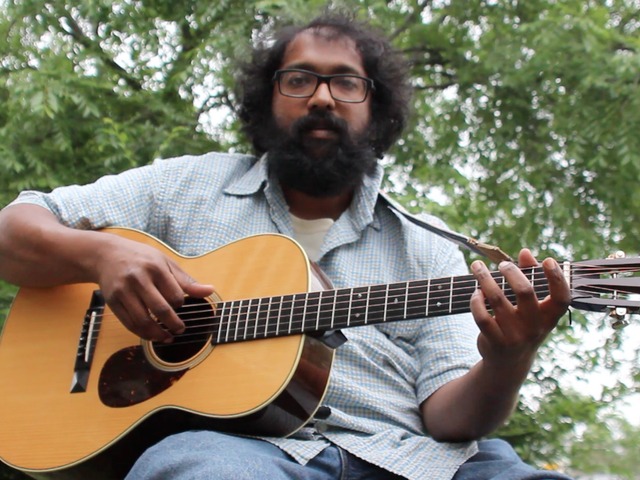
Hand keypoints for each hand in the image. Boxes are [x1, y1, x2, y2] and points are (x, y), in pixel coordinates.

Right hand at [94, 235, 214, 341]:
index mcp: (156, 268)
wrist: (106, 254)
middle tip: (180, 330)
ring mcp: (124, 291)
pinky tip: (151, 335)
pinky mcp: (112, 301)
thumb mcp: (166, 263)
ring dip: (157, 334)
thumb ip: (186, 280)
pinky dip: (142, 333)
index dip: (180, 304)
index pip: (174, 294)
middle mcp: (139, 279)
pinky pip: (129, 323)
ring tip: (167, 337)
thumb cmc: (142, 259)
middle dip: (173, 324)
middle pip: (160, 309)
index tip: (180, 307)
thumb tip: (210, 290)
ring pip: (143, 320)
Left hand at [469, 249, 570, 369]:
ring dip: (484, 278)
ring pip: (497, 299)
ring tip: (477, 267)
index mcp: (549, 318)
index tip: (548, 260)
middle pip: (525, 292)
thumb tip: (525, 252)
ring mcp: (515, 336)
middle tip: (502, 264)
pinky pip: (482, 316)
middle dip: (510, 272)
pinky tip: (475, 292)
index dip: (557, 279)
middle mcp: (534, 328)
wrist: (509, 363)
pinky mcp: (496, 342)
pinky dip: (476, 300)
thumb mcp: (532, 308)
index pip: (561, 299)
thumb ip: (530, 278)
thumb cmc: (522, 325)